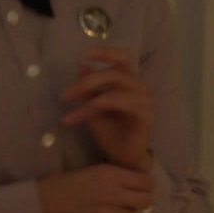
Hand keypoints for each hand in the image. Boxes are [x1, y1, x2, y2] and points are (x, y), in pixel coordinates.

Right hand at [37, 165, 154, 212]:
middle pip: (145, 198)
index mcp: (109, 174)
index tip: (143, 188)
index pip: (144, 180)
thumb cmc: (59, 186)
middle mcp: (113, 192)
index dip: (146, 184)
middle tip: (137, 202)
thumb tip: (131, 181)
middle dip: (144, 200)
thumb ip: (111, 175)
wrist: (39, 207)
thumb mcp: (88, 171)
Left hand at [60, 46, 153, 169]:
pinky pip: (123, 102)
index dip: (107, 52)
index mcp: (130, 83)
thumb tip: (82, 66)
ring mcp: (146, 101)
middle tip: (66, 95)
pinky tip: (91, 106)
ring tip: (70, 109)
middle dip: (88, 80)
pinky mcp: (146, 115)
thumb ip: (89, 89)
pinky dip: (104, 101)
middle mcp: (141, 88)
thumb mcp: (93, 108)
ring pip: (116, 86)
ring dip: (90, 95)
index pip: (123, 58)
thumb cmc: (111, 134)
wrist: (122, 160)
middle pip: (116, 71)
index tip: (85, 54)